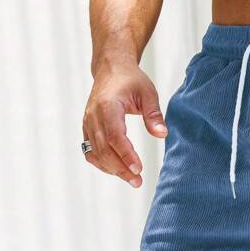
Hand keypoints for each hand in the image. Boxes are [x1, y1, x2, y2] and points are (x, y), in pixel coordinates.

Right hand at [82, 62, 167, 187]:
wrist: (111, 68)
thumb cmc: (131, 80)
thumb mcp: (148, 93)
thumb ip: (154, 114)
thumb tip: (162, 134)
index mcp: (107, 105)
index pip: (114, 136)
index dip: (125, 155)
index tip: (138, 169)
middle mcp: (93, 115)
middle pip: (104, 149)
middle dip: (121, 168)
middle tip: (137, 182)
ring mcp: (87, 123)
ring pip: (95, 153)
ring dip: (112, 169)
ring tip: (132, 179)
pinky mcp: (87, 128)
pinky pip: (90, 151)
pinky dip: (103, 163)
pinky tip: (118, 170)